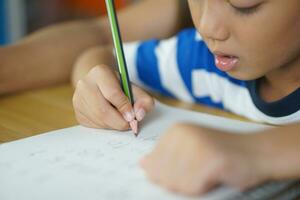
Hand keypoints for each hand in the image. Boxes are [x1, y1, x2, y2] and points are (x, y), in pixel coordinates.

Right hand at [72, 65, 153, 129]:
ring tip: (121, 119)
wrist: (101, 85)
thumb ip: (144, 101)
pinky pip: (94, 125)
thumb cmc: (121, 88)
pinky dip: (106, 127)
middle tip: (130, 124)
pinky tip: (111, 119)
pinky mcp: (77, 112)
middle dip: (119, 121)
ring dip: (114, 125)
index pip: (112, 94)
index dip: (124, 108)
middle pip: (102, 110)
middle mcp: (85, 84)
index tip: (133, 117)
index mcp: (100, 72)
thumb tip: (139, 115)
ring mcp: (78, 99)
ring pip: (98, 120)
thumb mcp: (135, 89)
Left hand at [140, 123, 268, 195]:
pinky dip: (203, 188)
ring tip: (207, 173)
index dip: (168, 176)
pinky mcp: (210, 159)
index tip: (188, 168)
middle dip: (179, 182)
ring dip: (192, 186)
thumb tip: (142, 164)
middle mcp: (182, 134)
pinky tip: (215, 176)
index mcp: (174, 131)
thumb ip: (165, 157)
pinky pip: (193, 187)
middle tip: (200, 172)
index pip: (152, 165)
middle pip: (162, 175)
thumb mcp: (189, 151)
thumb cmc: (222, 154)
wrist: (257, 152)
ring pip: (176, 184)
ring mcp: (196, 145)